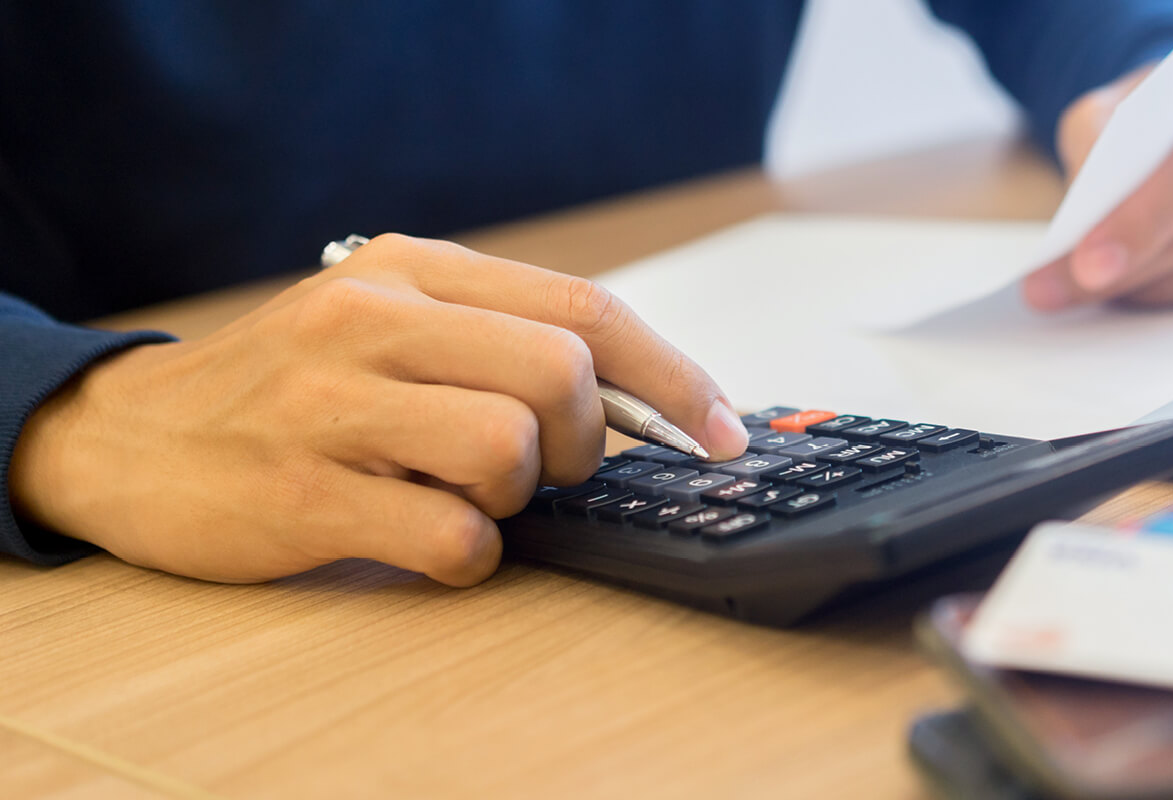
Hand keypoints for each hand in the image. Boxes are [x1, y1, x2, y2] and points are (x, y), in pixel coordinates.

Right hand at [9, 234, 747, 585]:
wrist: (130, 438)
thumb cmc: (290, 388)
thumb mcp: (386, 322)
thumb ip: (498, 338)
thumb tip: (649, 400)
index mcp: (413, 269)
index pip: (585, 308)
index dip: (674, 376)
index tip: (723, 431)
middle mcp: (372, 320)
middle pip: (562, 373)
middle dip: (586, 440)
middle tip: (548, 469)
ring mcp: (332, 407)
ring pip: (510, 450)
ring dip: (515, 497)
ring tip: (459, 494)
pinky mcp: (303, 494)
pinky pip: (451, 538)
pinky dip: (465, 556)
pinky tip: (423, 538)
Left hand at [1024, 51, 1172, 308]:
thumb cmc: (1170, 118)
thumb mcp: (1118, 107)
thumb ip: (1095, 146)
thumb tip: (1081, 220)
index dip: (1145, 218)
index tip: (1087, 260)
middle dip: (1141, 265)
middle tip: (1077, 288)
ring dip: (1172, 287)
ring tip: (1116, 288)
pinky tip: (1166, 289)